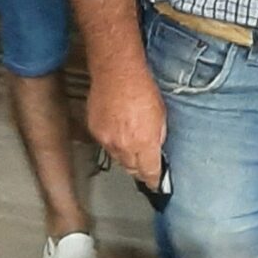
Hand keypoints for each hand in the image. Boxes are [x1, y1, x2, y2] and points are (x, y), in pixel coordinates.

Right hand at [88, 62, 166, 187]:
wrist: (117, 74)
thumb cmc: (142, 88)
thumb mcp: (161, 114)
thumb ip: (158, 135)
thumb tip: (156, 148)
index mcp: (144, 143)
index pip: (149, 171)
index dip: (153, 179)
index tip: (155, 183)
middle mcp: (124, 146)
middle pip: (131, 168)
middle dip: (139, 169)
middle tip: (144, 166)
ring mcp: (107, 140)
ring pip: (117, 158)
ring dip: (126, 156)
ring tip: (131, 145)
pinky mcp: (95, 131)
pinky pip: (106, 145)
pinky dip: (113, 142)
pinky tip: (118, 132)